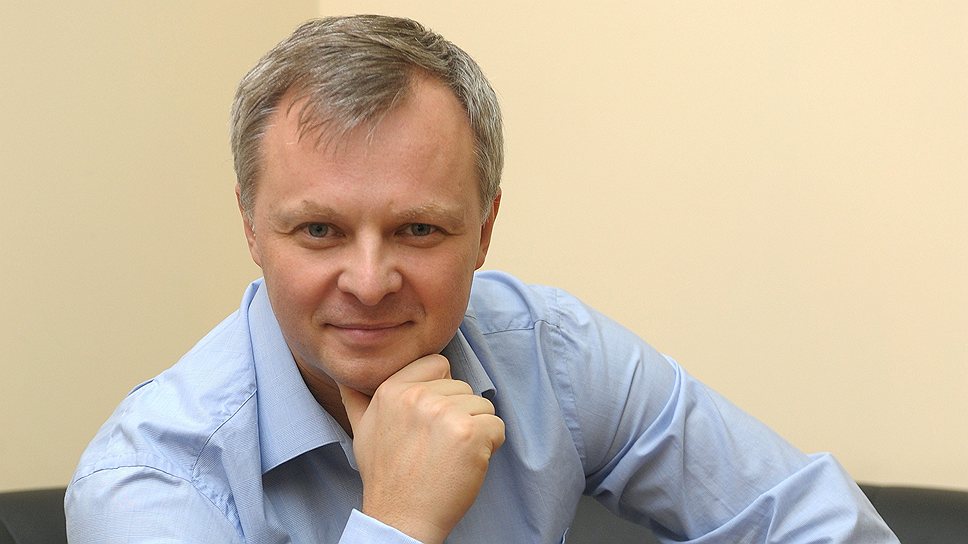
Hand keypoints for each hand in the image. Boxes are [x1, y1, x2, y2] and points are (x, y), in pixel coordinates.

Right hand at [338, 354, 505, 543]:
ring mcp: (445, 414)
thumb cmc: (385, 476)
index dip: (443, 390)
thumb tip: (345, 376)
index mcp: (392, 389)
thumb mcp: (361, 430)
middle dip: (459, 414)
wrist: (401, 518)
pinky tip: (467, 463)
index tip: (433, 419)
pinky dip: (491, 445)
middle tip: (439, 446)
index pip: (438, 364)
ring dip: (476, 429)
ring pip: (483, 405)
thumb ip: (357, 398)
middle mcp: (418, 397)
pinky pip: (497, 426)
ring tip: (452, 455)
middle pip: (463, 387)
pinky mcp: (470, 434)